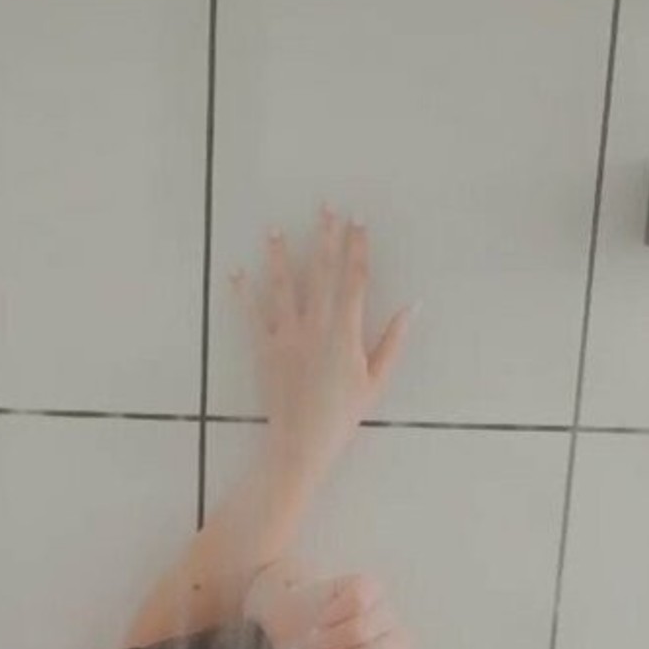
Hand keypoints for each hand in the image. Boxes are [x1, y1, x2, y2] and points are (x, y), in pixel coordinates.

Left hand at [232, 208, 411, 496]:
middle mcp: (316, 327)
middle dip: (324, 237)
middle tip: (324, 206)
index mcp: (346, 333)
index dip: (358, 247)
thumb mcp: (376, 381)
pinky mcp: (265, 350)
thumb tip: (412, 307)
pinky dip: (243, 293)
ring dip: (278, 256)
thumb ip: (393, 341)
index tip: (358, 220)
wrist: (301, 443)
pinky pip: (252, 315)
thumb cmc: (343, 416)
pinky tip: (235, 271)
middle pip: (321, 272)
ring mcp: (287, 336)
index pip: (355, 279)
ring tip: (273, 229)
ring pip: (283, 287)